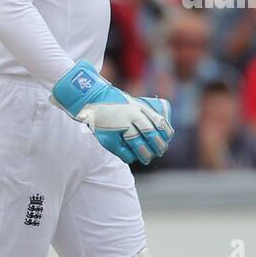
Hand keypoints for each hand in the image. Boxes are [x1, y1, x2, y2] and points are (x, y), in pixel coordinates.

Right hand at [51, 60, 173, 164]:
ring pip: (138, 145)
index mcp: (138, 107)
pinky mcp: (109, 137)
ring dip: (146, 154)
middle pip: (151, 135)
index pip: (159, 122)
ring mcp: (119, 126)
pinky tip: (132, 158)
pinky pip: (123, 152)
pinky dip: (130, 157)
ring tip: (147, 158)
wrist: (88, 98)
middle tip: (160, 152)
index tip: (167, 140)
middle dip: (158, 146)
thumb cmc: (111, 101)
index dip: (166, 134)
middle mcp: (131, 116)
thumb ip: (142, 112)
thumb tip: (158, 127)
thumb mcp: (130, 102)